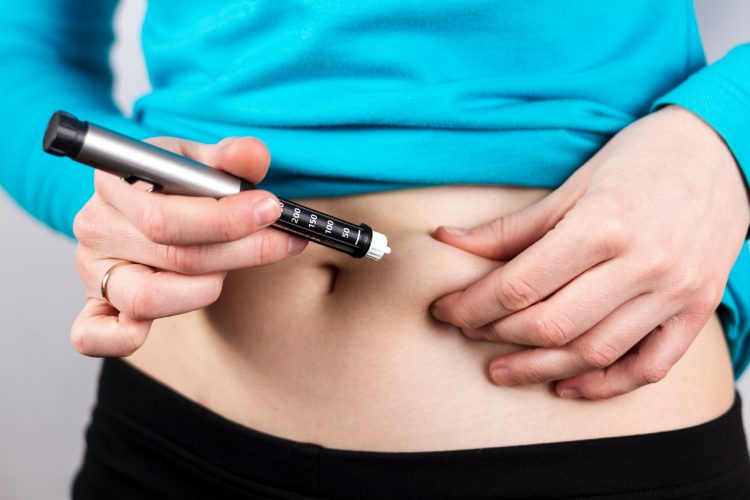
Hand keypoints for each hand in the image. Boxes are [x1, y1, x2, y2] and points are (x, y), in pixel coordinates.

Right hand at [71, 136, 306, 356]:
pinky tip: (151, 327)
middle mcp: (97, 227)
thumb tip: (252, 155)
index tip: (271, 210)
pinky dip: (122, 338)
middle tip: (284, 240)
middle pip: (173, 257)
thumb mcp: (201, 160)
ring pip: (149, 298)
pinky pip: (95, 336)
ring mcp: (93, 271)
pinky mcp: (95, 307)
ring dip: (205, 287)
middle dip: (242, 251)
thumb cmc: (177, 182)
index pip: (166, 217)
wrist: (144, 200)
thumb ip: (230, 157)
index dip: (225, 220)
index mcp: (115, 183)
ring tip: (228, 266)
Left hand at [430, 105, 749, 398]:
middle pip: (551, 324)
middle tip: (468, 332)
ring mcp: (675, 292)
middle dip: (497, 335)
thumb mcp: (571, 186)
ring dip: (539, 367)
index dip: (472, 304)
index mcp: (602, 226)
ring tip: (502, 368)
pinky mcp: (697, 310)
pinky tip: (566, 384)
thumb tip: (448, 242)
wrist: (721, 151)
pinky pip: (648, 366)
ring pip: (594, 352)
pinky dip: (604, 385)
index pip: (519, 285)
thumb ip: (510, 227)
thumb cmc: (638, 161)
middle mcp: (641, 264)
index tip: (445, 310)